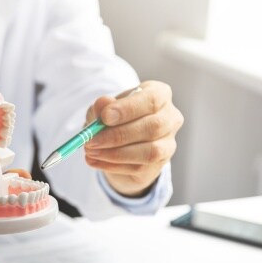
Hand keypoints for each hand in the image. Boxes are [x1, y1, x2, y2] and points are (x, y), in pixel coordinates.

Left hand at [84, 80, 182, 197]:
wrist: (122, 143)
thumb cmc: (116, 118)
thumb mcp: (105, 108)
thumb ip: (103, 106)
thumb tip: (102, 104)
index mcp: (160, 94)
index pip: (151, 100)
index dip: (128, 109)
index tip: (105, 117)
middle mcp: (170, 118)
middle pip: (152, 127)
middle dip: (118, 135)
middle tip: (91, 140)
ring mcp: (168, 143)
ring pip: (149, 151)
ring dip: (115, 154)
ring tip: (91, 152)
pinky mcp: (159, 164)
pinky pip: (139, 167)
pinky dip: (113, 165)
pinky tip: (95, 161)